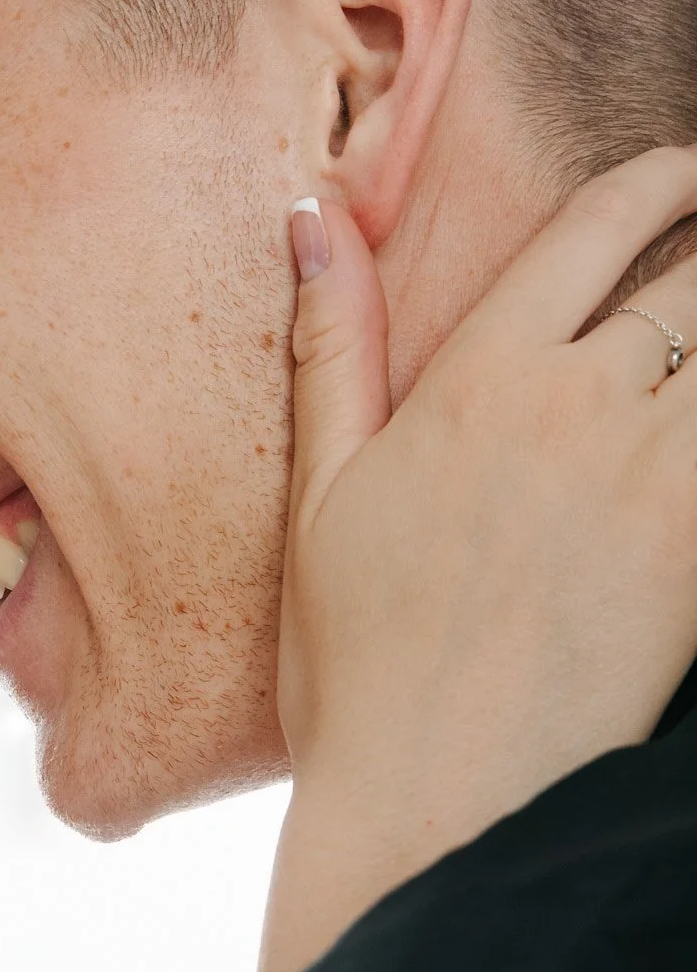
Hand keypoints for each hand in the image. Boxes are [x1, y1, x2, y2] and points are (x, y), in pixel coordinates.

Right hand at [260, 149, 696, 971]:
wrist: (437, 800)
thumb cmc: (360, 664)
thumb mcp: (322, 495)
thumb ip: (333, 347)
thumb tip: (312, 216)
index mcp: (481, 380)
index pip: (596, 226)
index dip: (657, 181)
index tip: (682, 172)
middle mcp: (579, 407)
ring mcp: (656, 479)